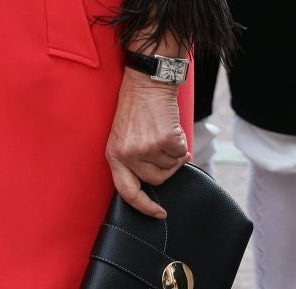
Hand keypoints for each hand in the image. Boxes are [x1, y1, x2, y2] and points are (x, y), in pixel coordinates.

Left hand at [106, 67, 190, 218]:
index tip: (158, 213)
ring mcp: (146, 148)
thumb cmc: (136, 108)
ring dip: (173, 153)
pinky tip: (172, 127)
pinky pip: (181, 154)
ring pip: (171, 166)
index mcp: (114, 155)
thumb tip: (159, 178)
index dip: (143, 206)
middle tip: (166, 148)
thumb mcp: (123, 135)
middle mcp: (128, 154)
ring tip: (164, 131)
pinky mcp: (164, 140)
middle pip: (156, 179)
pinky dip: (181, 143)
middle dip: (166, 168)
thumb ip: (133, 159)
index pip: (126, 191)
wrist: (145, 81)